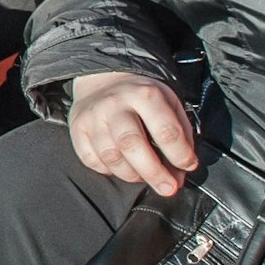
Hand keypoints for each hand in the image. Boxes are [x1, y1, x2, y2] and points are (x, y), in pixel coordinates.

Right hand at [67, 72, 196, 195]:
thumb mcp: (169, 102)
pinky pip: (91, 160)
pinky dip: (108, 170)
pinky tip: (120, 165)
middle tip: (167, 188)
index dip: (180, 155)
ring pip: (111, 156)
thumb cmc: (143, 96)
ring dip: (131, 175)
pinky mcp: (77, 127)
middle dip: (153, 173)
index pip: (165, 131)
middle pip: (132, 145)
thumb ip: (180, 134)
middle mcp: (116, 103)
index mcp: (145, 94)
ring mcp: (93, 116)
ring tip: (142, 175)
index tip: (187, 167)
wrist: (106, 77)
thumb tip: (180, 171)